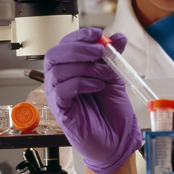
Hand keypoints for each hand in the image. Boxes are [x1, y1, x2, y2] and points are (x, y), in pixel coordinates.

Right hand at [44, 27, 142, 173]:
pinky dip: (81, 83)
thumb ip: (113, 58)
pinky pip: (61, 90)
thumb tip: (118, 37)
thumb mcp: (115, 78)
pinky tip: (97, 86)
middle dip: (79, 49)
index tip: (97, 34)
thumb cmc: (112, 111)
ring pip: (58, 70)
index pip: (66, 44)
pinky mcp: (60, 110)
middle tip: (100, 53)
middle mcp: (60, 80)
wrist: (117, 139)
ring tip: (106, 75)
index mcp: (71, 69)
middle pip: (55, 54)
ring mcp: (57, 95)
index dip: (80, 36)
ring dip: (86, 68)